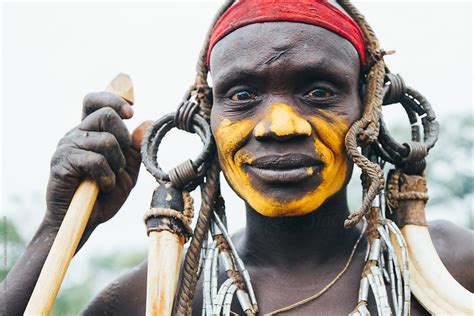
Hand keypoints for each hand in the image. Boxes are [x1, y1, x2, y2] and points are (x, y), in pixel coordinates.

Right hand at [44, 91, 149, 238]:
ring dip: (116, 163)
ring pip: (106, 139)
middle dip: (123, 138)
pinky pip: (96, 160)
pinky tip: (102, 186)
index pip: (95, 101)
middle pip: (106, 114)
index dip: (113, 99)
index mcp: (91, 132)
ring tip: (109, 179)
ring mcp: (67, 147)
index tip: (131, 111)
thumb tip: (148, 121)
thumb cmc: (105, 196)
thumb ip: (136, 148)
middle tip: (120, 161)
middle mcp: (77, 134)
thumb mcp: (128, 171)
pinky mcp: (62, 163)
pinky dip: (107, 176)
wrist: (85, 222)